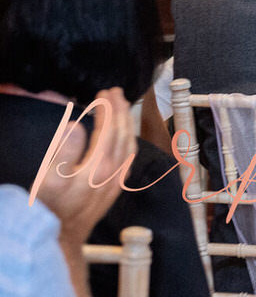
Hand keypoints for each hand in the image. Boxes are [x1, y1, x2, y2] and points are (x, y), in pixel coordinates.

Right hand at [40, 89, 132, 242]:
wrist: (60, 242)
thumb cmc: (49, 210)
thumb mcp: (48, 181)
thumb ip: (62, 151)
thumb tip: (74, 125)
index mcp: (98, 165)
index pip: (109, 127)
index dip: (107, 107)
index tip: (103, 92)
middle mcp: (112, 172)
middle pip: (122, 133)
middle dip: (120, 110)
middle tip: (115, 92)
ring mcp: (115, 181)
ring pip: (128, 144)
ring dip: (126, 123)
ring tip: (121, 107)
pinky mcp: (113, 190)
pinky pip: (128, 158)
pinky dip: (127, 141)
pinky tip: (124, 138)